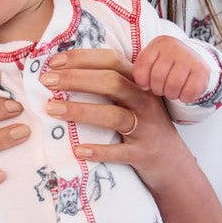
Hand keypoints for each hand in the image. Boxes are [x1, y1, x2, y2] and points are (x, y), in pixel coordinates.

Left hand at [42, 48, 181, 193]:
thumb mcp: (133, 101)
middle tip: (46, 81)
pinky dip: (99, 151)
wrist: (174, 164)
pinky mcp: (143, 154)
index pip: (111, 61)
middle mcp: (145, 101)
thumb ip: (110, 85)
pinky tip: (78, 150)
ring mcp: (146, 128)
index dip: (82, 58)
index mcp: (140, 84)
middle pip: (111, 83)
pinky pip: (119, 152)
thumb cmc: (144, 127)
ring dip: (80, 111)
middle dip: (76, 79)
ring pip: (113, 115)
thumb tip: (65, 73)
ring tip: (51, 109)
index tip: (53, 61)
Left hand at [132, 35, 209, 102]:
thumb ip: (141, 70)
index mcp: (159, 44)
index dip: (142, 80)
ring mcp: (189, 58)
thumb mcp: (151, 62)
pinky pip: (189, 92)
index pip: (144, 64)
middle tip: (162, 88)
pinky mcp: (202, 70)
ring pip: (173, 86)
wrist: (192, 61)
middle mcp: (174, 47)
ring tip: (172, 90)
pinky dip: (184, 98)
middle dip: (157, 89)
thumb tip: (142, 85)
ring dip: (171, 94)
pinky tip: (183, 92)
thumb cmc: (165, 65)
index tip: (146, 84)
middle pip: (158, 77)